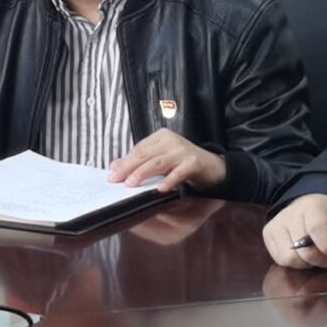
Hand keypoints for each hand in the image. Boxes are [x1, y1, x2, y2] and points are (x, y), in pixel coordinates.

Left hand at [108, 131, 224, 193]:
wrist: (214, 167)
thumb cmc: (184, 163)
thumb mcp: (161, 160)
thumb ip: (140, 161)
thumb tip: (115, 166)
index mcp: (161, 137)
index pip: (139, 149)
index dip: (125, 161)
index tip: (112, 174)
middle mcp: (171, 141)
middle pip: (145, 154)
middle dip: (128, 167)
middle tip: (116, 180)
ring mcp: (183, 151)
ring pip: (158, 162)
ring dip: (143, 173)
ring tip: (131, 184)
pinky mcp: (193, 163)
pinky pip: (178, 173)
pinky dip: (168, 180)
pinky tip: (160, 189)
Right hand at [263, 195, 326, 268]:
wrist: (307, 205)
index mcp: (312, 207)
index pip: (316, 229)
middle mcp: (290, 214)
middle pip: (303, 249)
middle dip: (319, 259)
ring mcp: (276, 224)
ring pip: (290, 258)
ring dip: (306, 263)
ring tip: (314, 255)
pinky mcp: (267, 234)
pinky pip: (280, 260)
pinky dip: (295, 262)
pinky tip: (302, 254)